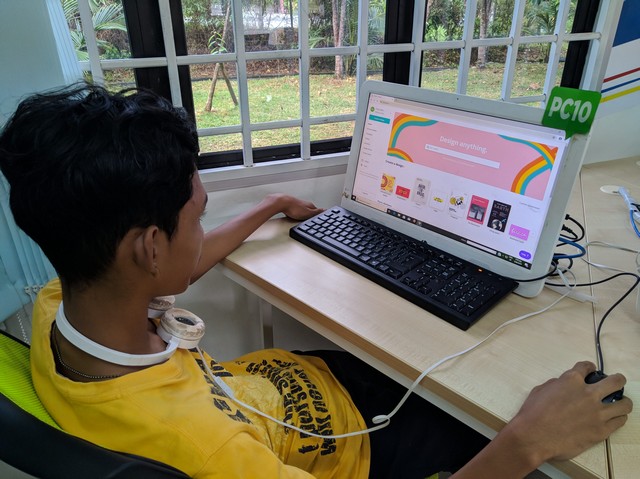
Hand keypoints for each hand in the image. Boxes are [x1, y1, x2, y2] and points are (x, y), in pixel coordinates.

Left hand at [267, 194, 324, 220]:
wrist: (281, 203)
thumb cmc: (293, 208)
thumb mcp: (308, 213)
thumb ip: (316, 212)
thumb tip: (325, 210)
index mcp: (310, 205)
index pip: (318, 211)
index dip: (318, 216)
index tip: (319, 220)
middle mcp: (305, 204)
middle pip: (310, 211)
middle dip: (310, 217)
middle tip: (309, 221)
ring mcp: (298, 204)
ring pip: (303, 211)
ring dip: (302, 215)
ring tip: (300, 220)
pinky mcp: (291, 206)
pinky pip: (296, 212)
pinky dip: (296, 214)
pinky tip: (294, 217)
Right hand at [504, 361, 631, 463]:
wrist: (534, 437)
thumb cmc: (532, 412)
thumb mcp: (541, 390)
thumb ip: (556, 384)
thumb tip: (563, 385)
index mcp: (571, 380)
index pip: (587, 367)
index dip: (589, 368)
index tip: (591, 371)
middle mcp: (589, 394)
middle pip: (615, 381)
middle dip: (617, 380)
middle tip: (615, 383)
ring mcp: (598, 413)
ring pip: (624, 404)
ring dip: (622, 401)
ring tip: (620, 403)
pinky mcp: (602, 430)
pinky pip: (620, 421)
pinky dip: (619, 418)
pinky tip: (615, 417)